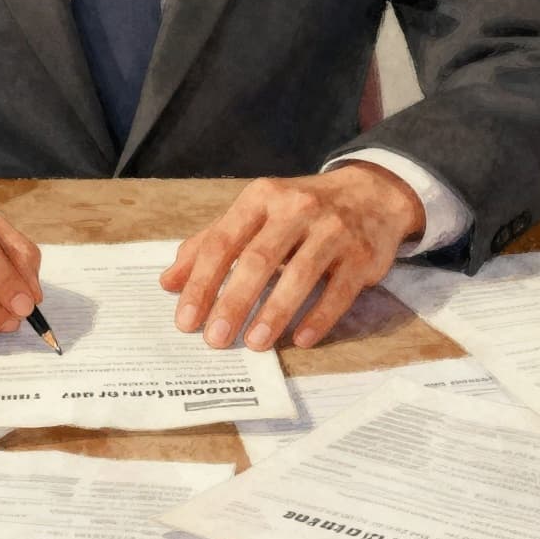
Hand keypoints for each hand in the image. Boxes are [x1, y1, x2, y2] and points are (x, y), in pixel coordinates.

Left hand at [159, 164, 424, 350]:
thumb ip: (210, 244)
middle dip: (233, 302)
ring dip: (274, 313)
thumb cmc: (299, 211)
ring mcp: (333, 229)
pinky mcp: (362, 254)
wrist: (371, 193)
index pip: (222, 242)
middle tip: (214, 339)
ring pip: (300, 274)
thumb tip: (168, 282)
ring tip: (253, 344)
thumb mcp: (253, 215)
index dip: (201, 282)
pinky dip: (319, 316)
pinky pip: (339, 290)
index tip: (186, 320)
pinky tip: (302, 338)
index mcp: (261, 198)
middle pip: (258, 259)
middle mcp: (296, 208)